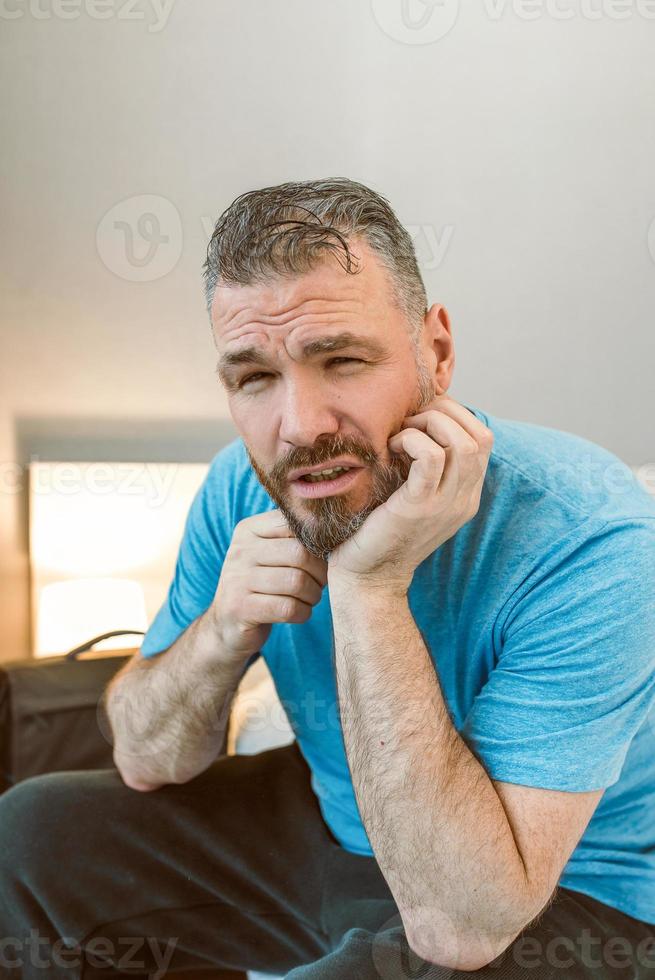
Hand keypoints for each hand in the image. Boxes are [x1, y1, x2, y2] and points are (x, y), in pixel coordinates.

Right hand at [212, 509, 327, 659]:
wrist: (227, 623)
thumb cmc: (261, 583)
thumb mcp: (268, 552)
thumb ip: (293, 536)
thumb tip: (333, 528)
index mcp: (248, 530)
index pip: (295, 524)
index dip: (318, 543)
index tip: (321, 558)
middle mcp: (240, 550)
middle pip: (300, 554)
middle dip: (320, 573)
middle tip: (319, 583)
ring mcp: (237, 580)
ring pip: (297, 582)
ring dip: (313, 595)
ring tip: (310, 598)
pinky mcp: (240, 608)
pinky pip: (288, 608)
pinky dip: (303, 613)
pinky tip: (299, 612)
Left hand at [327, 396, 493, 593]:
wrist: (367, 578)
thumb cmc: (380, 529)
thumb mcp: (413, 494)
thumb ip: (425, 466)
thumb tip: (417, 419)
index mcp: (466, 495)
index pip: (484, 439)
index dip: (455, 415)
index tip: (421, 416)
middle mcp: (464, 500)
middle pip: (480, 437)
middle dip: (445, 414)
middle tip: (410, 421)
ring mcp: (445, 505)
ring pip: (463, 444)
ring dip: (430, 424)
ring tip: (402, 434)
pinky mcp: (419, 508)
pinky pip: (431, 458)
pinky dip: (412, 441)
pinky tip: (392, 448)